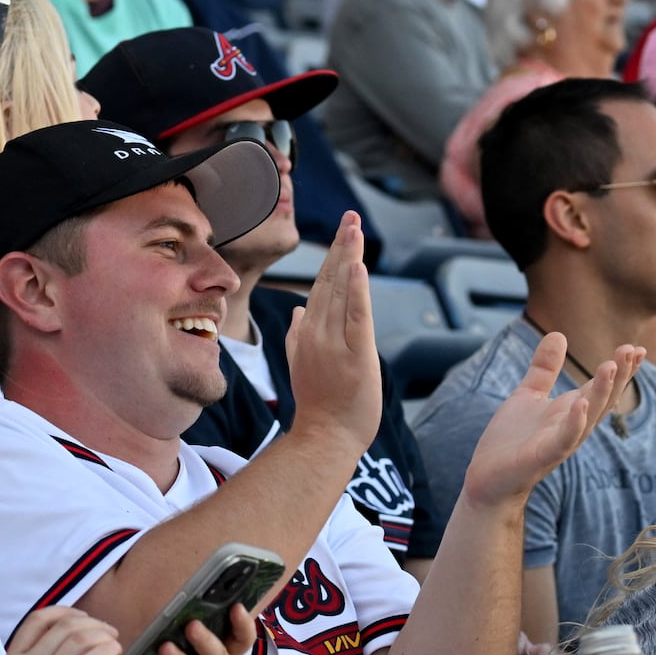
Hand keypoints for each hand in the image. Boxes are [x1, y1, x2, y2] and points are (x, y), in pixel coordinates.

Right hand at [0, 607, 121, 654]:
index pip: (39, 619)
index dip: (66, 612)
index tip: (82, 617)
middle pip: (66, 626)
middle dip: (93, 624)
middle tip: (108, 632)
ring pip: (80, 639)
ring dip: (103, 636)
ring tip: (115, 644)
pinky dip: (106, 651)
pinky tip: (115, 654)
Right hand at [284, 212, 381, 457]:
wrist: (324, 438)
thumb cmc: (318, 405)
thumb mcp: (301, 364)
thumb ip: (297, 336)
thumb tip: (297, 311)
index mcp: (307, 332)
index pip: (321, 286)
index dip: (332, 256)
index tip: (343, 230)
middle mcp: (318, 332)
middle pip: (331, 281)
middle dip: (341, 246)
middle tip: (350, 216)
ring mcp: (335, 343)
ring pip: (342, 292)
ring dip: (349, 257)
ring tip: (354, 228)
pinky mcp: (356, 355)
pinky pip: (356, 316)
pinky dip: (357, 289)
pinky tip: (358, 266)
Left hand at [462, 334, 641, 509]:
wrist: (487, 478)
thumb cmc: (511, 439)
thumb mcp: (528, 394)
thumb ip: (545, 368)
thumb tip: (559, 333)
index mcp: (571, 410)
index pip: (602, 386)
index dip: (620, 369)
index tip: (636, 348)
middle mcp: (573, 426)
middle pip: (603, 399)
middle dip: (619, 376)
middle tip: (632, 351)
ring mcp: (560, 442)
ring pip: (589, 416)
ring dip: (602, 392)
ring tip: (610, 366)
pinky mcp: (543, 456)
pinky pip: (564, 439)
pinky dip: (574, 422)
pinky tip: (581, 403)